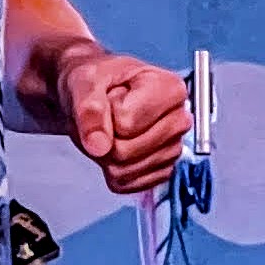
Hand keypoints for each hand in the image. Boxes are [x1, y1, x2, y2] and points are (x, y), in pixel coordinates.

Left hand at [54, 48, 187, 193]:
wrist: (99, 92)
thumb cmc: (100, 81)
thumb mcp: (86, 82)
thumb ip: (89, 109)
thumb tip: (99, 145)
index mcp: (170, 88)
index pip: (127, 123)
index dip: (106, 114)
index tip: (110, 98)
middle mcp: (179, 119)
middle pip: (127, 151)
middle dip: (106, 138)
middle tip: (108, 116)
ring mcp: (173, 148)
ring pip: (125, 170)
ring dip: (106, 155)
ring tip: (112, 129)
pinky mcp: (162, 170)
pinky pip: (127, 184)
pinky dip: (113, 170)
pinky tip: (118, 145)